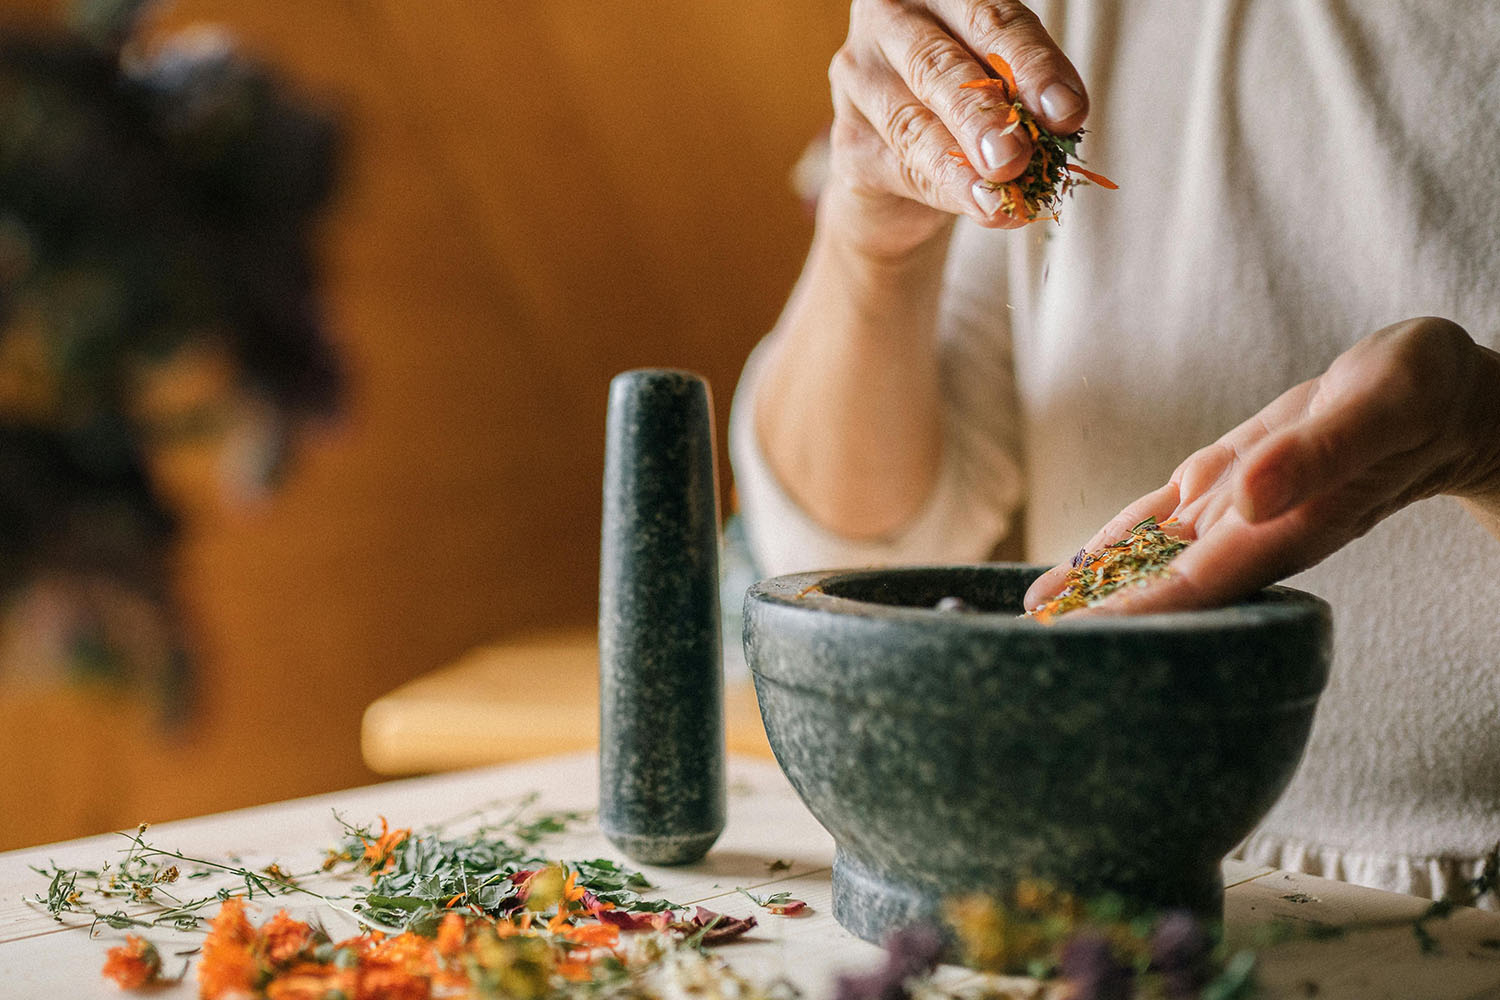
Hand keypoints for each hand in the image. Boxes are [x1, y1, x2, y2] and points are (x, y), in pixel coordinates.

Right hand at [825, 0, 1089, 258]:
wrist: (904, 172)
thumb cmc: (967, 107)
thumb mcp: (1005, 86)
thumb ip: (1025, 94)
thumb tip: (1058, 120)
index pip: (990, 20)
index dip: (1030, 66)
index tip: (1067, 111)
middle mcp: (890, 21)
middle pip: (938, 66)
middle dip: (984, 115)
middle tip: (1016, 156)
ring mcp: (859, 79)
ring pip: (912, 123)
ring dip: (959, 164)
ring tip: (999, 196)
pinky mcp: (848, 140)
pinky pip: (900, 168)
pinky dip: (946, 191)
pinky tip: (980, 207)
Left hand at [1023, 318, 1499, 615]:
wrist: (1449, 397)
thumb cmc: (1427, 394)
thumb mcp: (1382, 405)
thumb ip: (1319, 453)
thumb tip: (1244, 497)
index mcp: (1285, 525)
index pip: (1195, 585)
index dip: (1133, 614)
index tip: (1073, 639)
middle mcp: (1254, 528)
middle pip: (1162, 583)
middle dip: (1099, 612)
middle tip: (1025, 639)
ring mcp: (1241, 505)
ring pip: (1155, 552)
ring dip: (1098, 580)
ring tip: (1036, 606)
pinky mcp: (1236, 475)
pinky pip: (1168, 515)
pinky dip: (1125, 536)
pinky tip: (1084, 557)